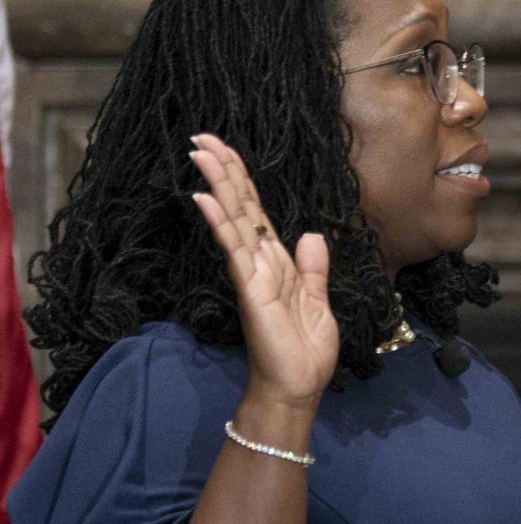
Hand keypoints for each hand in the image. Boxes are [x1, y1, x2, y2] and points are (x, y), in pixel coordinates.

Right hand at [188, 133, 336, 410]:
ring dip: (218, 185)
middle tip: (201, 137)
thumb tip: (312, 235)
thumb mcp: (318, 302)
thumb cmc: (305, 350)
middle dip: (224, 171)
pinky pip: (234, 249)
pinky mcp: (250, 289)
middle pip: (240, 207)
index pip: (257, 213)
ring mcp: (252, 273)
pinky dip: (220, 222)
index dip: (243, 182)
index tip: (225, 150)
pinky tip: (205, 198)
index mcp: (278, 263)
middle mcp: (260, 262)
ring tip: (199, 152)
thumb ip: (313, 268)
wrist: (298, 387)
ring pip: (233, 219)